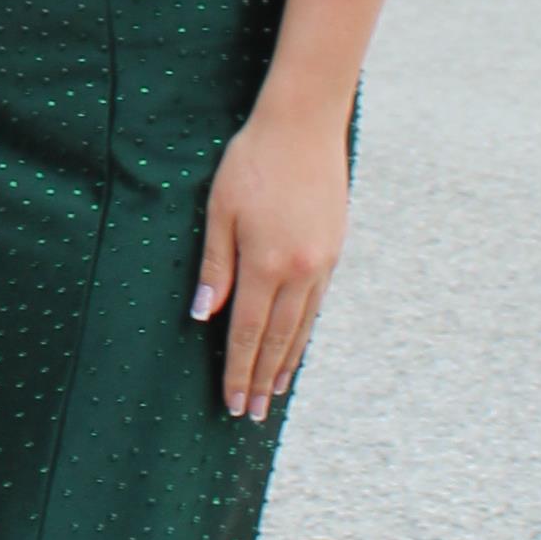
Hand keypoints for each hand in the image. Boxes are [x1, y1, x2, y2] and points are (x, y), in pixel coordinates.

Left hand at [191, 93, 350, 420]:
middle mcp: (299, 271)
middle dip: (262, 378)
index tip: (231, 401)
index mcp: (266, 263)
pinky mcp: (334, 250)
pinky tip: (297, 344)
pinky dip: (306, 331)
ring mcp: (322, 262)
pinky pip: (318, 304)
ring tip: (274, 392)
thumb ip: (215, 265)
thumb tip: (206, 314)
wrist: (303, 126)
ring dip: (287, 362)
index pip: (248, 332)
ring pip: (303, 326)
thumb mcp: (219, 209)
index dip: (238, 370)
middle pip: (278, 339)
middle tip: (250, 413)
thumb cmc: (251, 161)